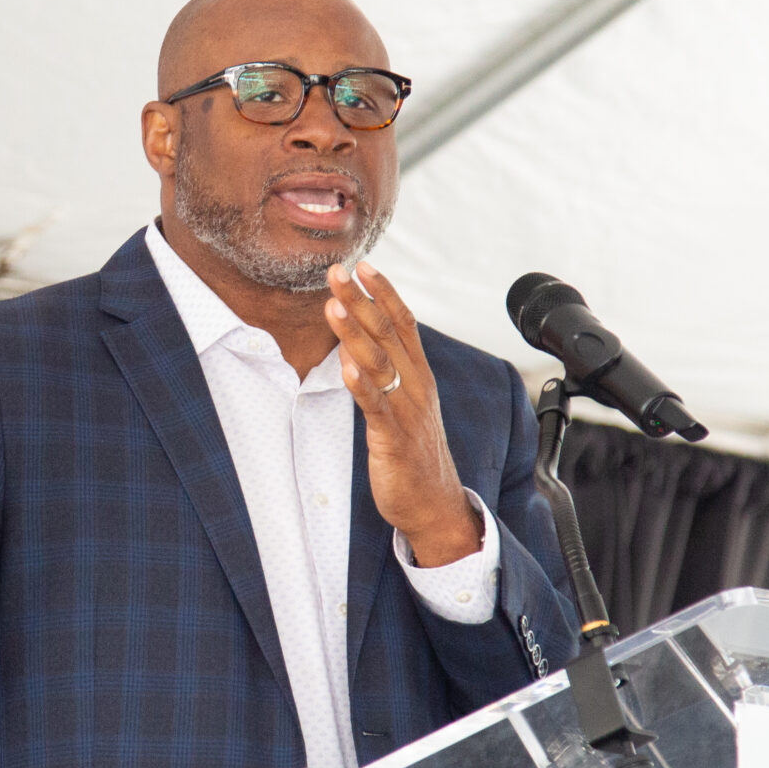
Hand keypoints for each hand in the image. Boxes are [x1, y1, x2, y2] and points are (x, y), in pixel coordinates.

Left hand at [325, 261, 482, 566]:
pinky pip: (376, 407)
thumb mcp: (401, 403)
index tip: (363, 264)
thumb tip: (356, 341)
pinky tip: (345, 366)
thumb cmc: (414, 451)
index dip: (384, 292)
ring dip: (355, 334)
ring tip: (334, 307)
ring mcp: (407, 412)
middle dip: (362, 300)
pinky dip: (362, 385)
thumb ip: (383, 371)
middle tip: (338, 271)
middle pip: (387, 334)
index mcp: (419, 374)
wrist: (434, 503)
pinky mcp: (394, 439)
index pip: (403, 322)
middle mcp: (416, 386)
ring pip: (380, 364)